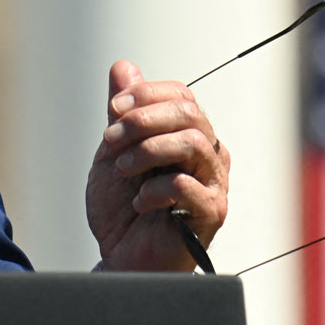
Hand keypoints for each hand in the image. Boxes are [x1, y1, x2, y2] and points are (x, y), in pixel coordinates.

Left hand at [86, 60, 228, 271]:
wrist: (121, 257)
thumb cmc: (122, 209)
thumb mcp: (114, 152)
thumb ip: (123, 114)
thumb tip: (124, 67)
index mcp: (188, 136)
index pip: (181, 96)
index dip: (146, 95)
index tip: (113, 108)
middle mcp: (208, 155)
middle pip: (189, 114)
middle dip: (141, 120)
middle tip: (110, 140)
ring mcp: (213, 184)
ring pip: (192, 142)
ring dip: (146, 150)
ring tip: (121, 170)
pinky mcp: (211, 213)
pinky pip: (189, 186)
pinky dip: (154, 189)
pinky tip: (138, 202)